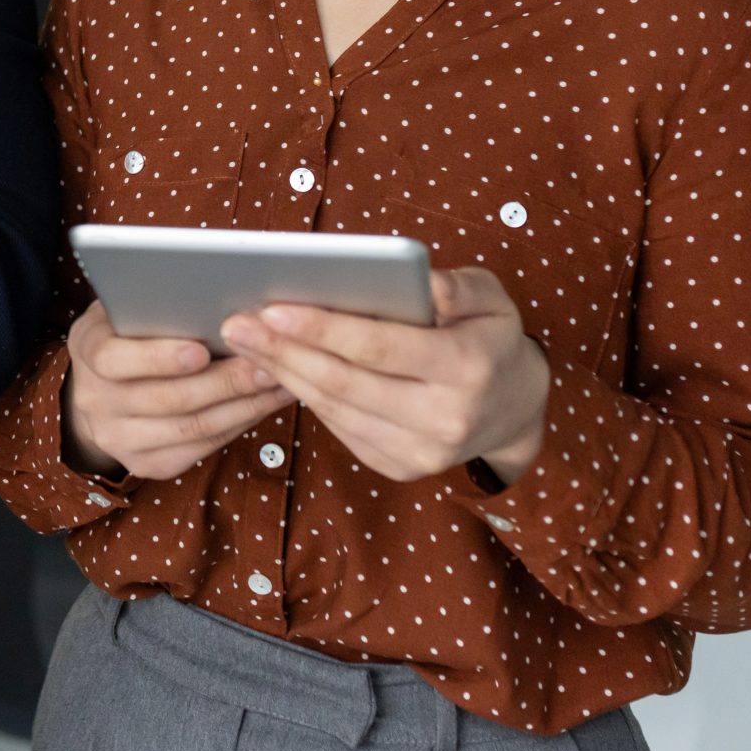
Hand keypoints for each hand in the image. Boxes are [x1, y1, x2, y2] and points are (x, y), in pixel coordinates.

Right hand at [62, 300, 294, 481]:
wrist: (99, 391)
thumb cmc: (127, 334)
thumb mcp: (125, 309)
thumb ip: (155, 305)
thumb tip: (213, 296)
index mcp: (87, 350)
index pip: (114, 359)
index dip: (158, 358)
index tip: (201, 349)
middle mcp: (95, 400)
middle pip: (166, 398)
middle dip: (224, 381)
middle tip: (267, 363)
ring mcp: (119, 437)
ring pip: (191, 427)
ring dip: (243, 405)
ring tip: (278, 381)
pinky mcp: (147, 463)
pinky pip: (201, 448)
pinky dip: (239, 424)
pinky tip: (265, 403)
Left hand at [219, 268, 549, 486]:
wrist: (515, 408)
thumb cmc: (491, 336)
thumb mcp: (492, 298)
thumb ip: (456, 287)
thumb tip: (418, 282)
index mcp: (467, 368)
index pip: (379, 347)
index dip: (322, 328)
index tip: (272, 306)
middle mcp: (444, 419)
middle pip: (344, 382)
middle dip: (283, 351)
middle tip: (235, 323)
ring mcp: (421, 452)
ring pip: (334, 409)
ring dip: (283, 374)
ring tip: (245, 341)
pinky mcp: (401, 468)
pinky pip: (340, 428)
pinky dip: (305, 397)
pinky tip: (278, 368)